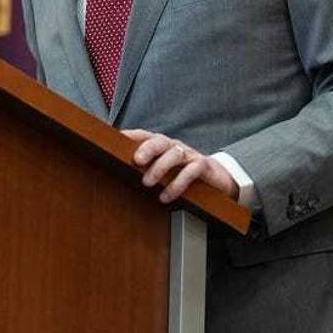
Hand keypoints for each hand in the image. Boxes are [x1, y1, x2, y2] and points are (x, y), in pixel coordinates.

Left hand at [121, 129, 238, 202]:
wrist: (217, 176)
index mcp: (163, 145)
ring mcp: (190, 155)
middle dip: (147, 149)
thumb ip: (147, 166)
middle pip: (160, 141)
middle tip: (136, 160)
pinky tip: (166, 196)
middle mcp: (175, 146)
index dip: (131, 135)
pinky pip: (190, 172)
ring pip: (174, 154)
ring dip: (160, 168)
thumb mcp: (165, 167)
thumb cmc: (184, 171)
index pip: (145, 135)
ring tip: (147, 183)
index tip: (116, 138)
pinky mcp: (202, 166)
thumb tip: (119, 170)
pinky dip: (177, 184)